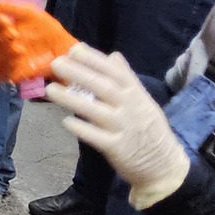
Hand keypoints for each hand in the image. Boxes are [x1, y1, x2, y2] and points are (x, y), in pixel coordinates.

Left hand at [45, 43, 188, 201]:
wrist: (164, 165)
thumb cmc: (148, 128)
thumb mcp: (143, 100)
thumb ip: (127, 78)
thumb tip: (113, 55)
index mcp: (136, 93)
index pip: (115, 71)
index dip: (94, 59)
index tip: (74, 49)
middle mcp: (130, 107)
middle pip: (103, 86)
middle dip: (79, 73)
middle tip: (56, 63)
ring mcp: (123, 127)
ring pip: (95, 110)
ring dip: (72, 99)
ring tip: (51, 90)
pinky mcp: (117, 148)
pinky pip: (96, 137)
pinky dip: (82, 128)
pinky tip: (65, 121)